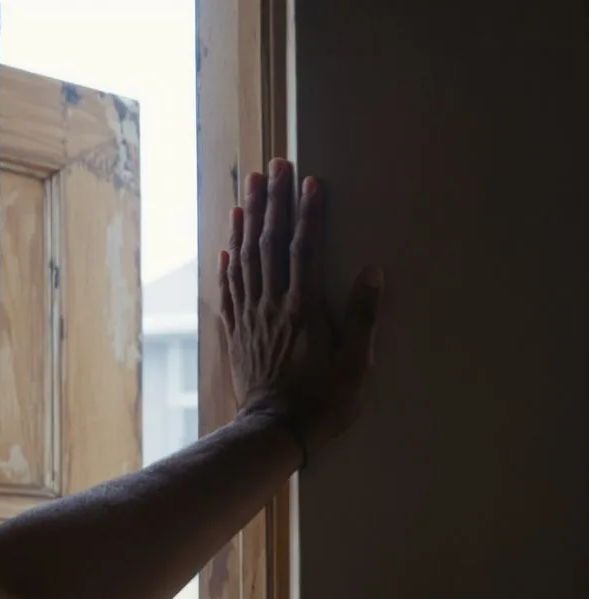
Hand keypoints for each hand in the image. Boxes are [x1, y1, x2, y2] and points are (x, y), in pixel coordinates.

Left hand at [219, 157, 383, 456]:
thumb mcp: (356, 364)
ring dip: (246, 222)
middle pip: (269, 243)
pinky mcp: (237, 332)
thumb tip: (372, 271)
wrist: (275, 431)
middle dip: (271, 202)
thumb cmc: (323, 401)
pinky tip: (227, 244)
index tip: (307, 180)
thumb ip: (363, 316)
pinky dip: (227, 263)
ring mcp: (250, 317)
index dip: (306, 212)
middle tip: (271, 167)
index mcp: (304, 308)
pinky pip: (229, 289)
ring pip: (244, 259)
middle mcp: (272, 305)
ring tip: (247, 190)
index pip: (304, 248)